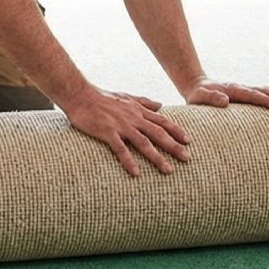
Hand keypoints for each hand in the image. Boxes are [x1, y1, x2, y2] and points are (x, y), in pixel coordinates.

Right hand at [60, 90, 190, 176]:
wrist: (79, 95)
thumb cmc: (101, 96)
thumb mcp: (127, 96)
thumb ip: (144, 102)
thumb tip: (161, 105)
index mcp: (138, 110)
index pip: (161, 121)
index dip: (176, 131)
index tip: (188, 141)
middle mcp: (133, 118)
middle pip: (158, 133)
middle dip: (174, 146)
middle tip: (187, 158)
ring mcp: (121, 125)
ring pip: (143, 143)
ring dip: (157, 157)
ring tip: (168, 170)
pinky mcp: (107, 132)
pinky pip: (120, 149)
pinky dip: (129, 161)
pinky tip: (136, 173)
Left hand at [182, 80, 268, 109]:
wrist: (196, 84)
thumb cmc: (197, 95)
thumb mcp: (199, 98)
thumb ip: (211, 98)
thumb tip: (225, 101)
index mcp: (233, 90)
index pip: (252, 95)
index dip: (265, 101)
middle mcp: (242, 87)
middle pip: (265, 91)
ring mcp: (245, 89)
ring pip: (267, 91)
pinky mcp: (245, 93)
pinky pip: (264, 93)